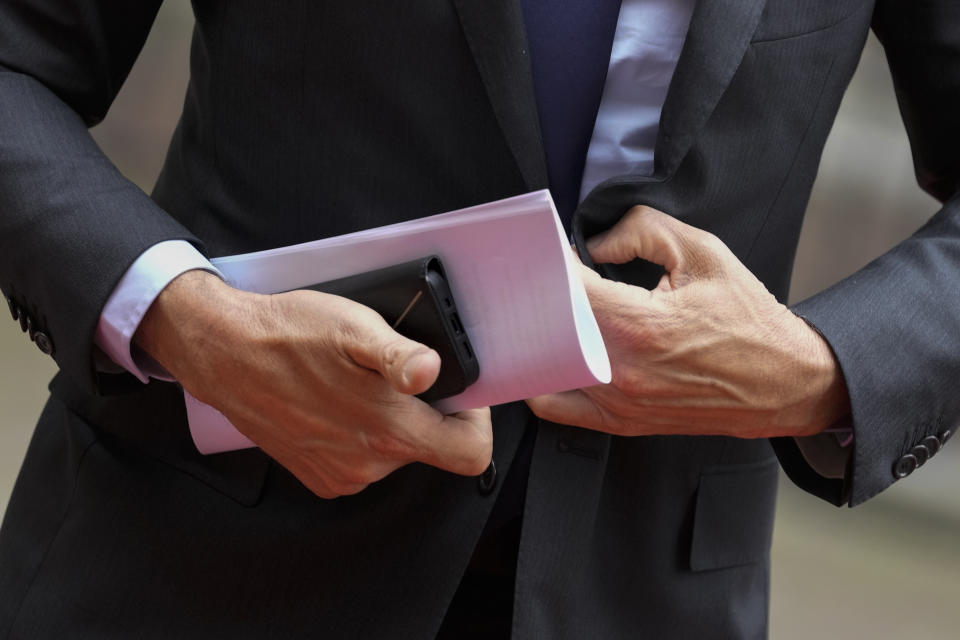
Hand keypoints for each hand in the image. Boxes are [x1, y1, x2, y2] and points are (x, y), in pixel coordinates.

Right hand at [135, 270, 492, 497]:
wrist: (225, 353)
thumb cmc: (288, 334)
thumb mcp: (351, 327)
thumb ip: (398, 354)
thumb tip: (431, 372)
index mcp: (388, 430)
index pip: (470, 453)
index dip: (475, 420)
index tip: (459, 393)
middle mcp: (369, 464)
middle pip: (431, 447)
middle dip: (424, 411)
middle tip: (394, 373)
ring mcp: (342, 474)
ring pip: (395, 452)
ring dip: (388, 419)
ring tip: (358, 382)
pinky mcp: (319, 476)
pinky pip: (363, 460)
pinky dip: (359, 433)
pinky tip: (336, 401)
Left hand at [527, 206, 849, 438]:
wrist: (784, 381)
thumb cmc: (748, 320)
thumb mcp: (703, 252)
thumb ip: (641, 229)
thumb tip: (595, 242)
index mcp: (641, 326)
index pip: (564, 290)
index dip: (549, 264)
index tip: (549, 250)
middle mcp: (622, 371)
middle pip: (544, 330)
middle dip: (538, 297)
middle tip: (543, 276)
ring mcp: (618, 403)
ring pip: (544, 369)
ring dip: (537, 336)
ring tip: (547, 310)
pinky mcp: (621, 422)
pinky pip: (557, 406)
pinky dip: (544, 379)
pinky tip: (550, 353)